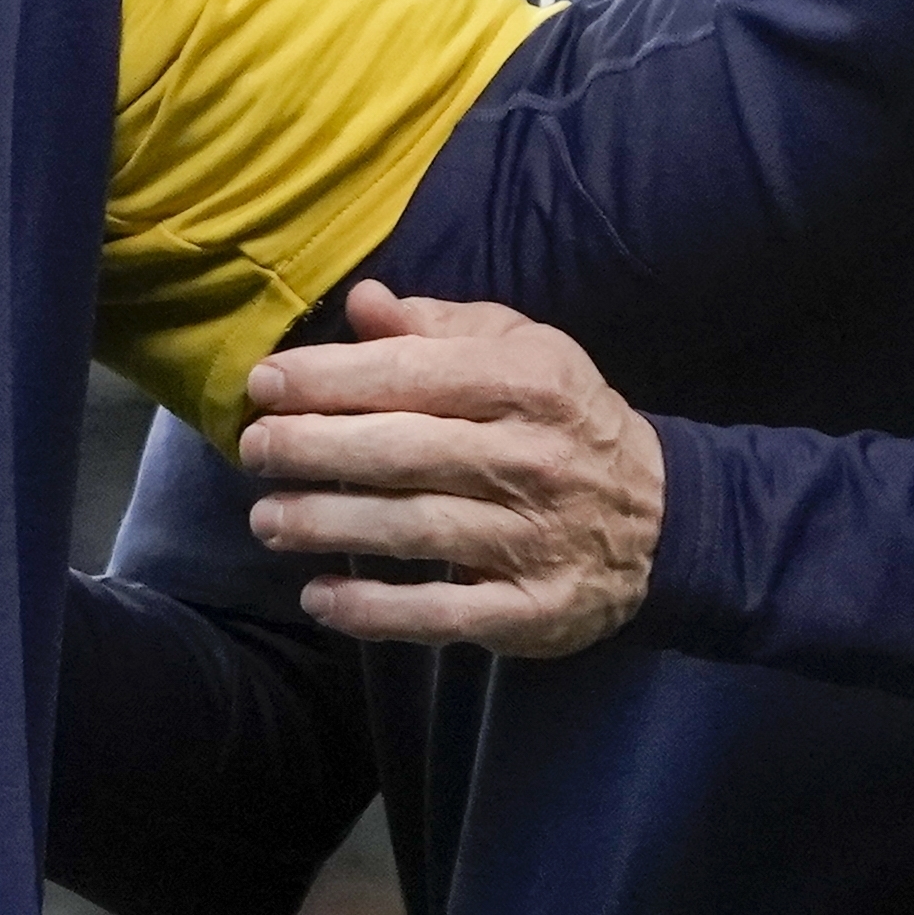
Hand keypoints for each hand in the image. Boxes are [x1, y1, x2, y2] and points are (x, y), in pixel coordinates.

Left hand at [234, 284, 665, 654]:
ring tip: (267, 520)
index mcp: (527, 384)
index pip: (411, 375)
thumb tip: (361, 302)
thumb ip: (438, 328)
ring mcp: (534, 540)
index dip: (330, 379)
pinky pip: (444, 612)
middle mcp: (532, 459)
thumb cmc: (563, 421)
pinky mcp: (533, 609)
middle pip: (404, 452)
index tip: (263, 384)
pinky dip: (377, 611)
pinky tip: (320, 599)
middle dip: (316, 448)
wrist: (660, 518)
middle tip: (253, 449)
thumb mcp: (521, 352)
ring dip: (330, 526)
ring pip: (415, 529)